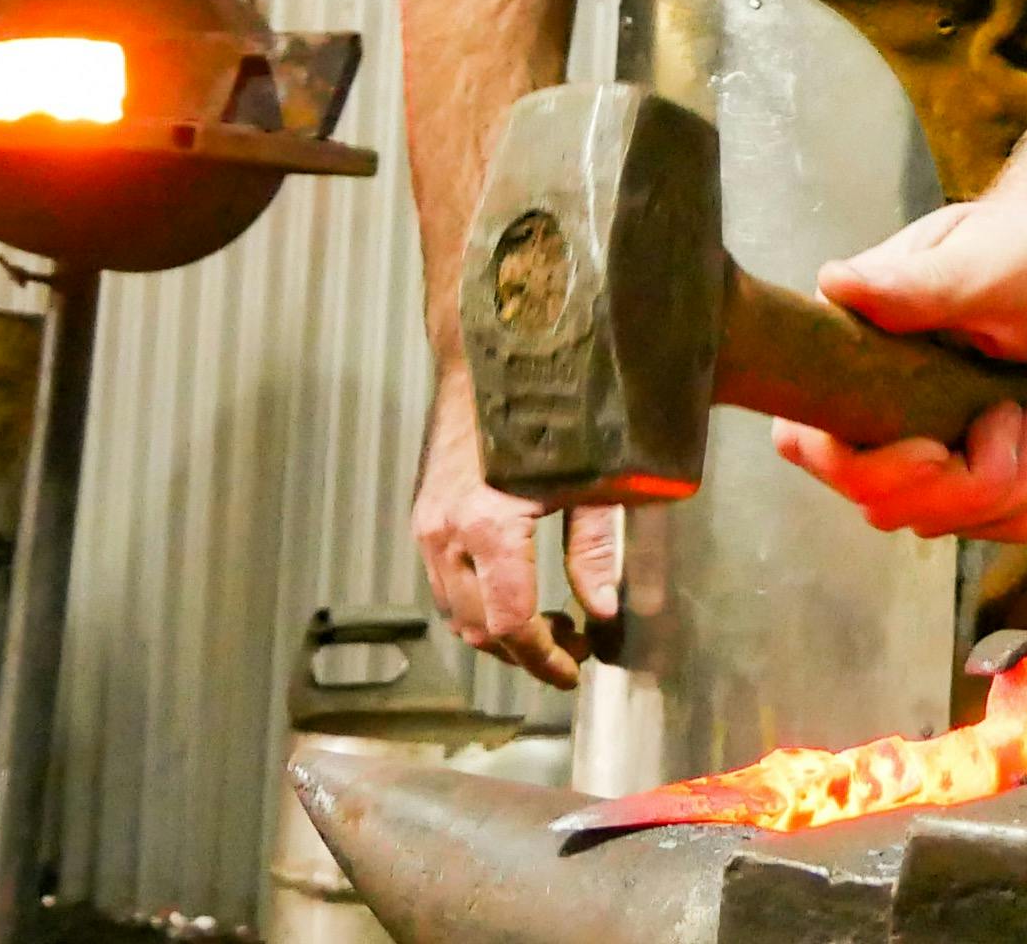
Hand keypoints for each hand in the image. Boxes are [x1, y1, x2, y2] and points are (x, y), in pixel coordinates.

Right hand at [411, 370, 622, 687]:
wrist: (490, 355)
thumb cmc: (552, 406)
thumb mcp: (593, 479)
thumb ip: (595, 550)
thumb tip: (602, 611)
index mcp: (490, 527)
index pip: (510, 624)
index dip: (543, 658)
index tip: (573, 670)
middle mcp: (447, 533)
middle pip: (478, 630)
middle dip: (525, 652)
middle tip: (573, 650)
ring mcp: (428, 525)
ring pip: (456, 613)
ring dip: (499, 631)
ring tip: (552, 623)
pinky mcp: (424, 515)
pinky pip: (445, 583)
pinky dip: (478, 603)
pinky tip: (518, 591)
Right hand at [767, 194, 1026, 541]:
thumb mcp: (982, 265)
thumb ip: (917, 283)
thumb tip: (835, 282)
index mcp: (849, 353)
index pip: (811, 444)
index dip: (874, 469)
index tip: (939, 448)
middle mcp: (868, 408)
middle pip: (883, 504)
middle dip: (970, 479)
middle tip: (1021, 412)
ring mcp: (914, 444)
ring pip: (939, 521)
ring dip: (1014, 484)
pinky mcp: (961, 469)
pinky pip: (986, 525)